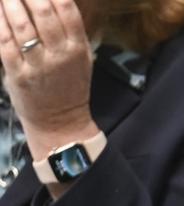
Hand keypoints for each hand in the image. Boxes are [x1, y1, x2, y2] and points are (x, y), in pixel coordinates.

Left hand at [0, 0, 98, 160]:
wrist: (60, 121)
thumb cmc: (70, 86)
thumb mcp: (82, 59)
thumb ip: (71, 32)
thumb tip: (55, 3)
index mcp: (78, 49)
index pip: (67, 11)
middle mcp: (60, 55)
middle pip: (43, 14)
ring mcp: (38, 65)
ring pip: (21, 25)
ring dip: (11, 4)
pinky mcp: (18, 73)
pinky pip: (5, 41)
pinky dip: (0, 23)